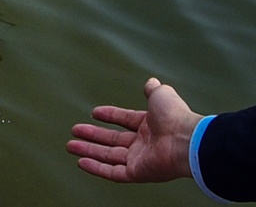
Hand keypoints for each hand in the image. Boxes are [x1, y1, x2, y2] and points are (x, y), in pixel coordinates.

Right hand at [67, 77, 201, 183]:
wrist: (186, 140)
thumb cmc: (176, 116)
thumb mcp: (162, 95)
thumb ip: (153, 90)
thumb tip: (151, 82)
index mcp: (149, 125)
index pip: (124, 121)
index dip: (109, 116)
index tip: (94, 113)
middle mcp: (143, 144)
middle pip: (112, 140)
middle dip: (92, 135)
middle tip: (74, 131)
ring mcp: (139, 160)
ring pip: (108, 156)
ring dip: (88, 150)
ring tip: (69, 145)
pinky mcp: (137, 173)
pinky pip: (113, 172)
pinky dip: (96, 168)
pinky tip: (81, 162)